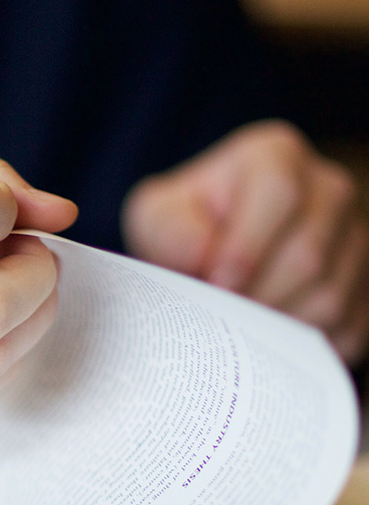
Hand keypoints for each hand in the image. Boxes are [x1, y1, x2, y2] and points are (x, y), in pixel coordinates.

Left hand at [121, 120, 368, 364]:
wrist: (203, 260)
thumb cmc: (181, 232)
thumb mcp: (156, 218)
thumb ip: (170, 229)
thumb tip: (203, 254)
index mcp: (274, 157)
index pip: (280, 193)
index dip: (248, 247)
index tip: (216, 283)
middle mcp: (325, 190)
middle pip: (308, 254)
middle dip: (256, 296)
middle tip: (219, 317)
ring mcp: (352, 238)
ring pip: (329, 296)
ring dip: (275, 326)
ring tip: (235, 329)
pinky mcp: (362, 288)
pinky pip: (344, 328)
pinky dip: (299, 347)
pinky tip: (263, 341)